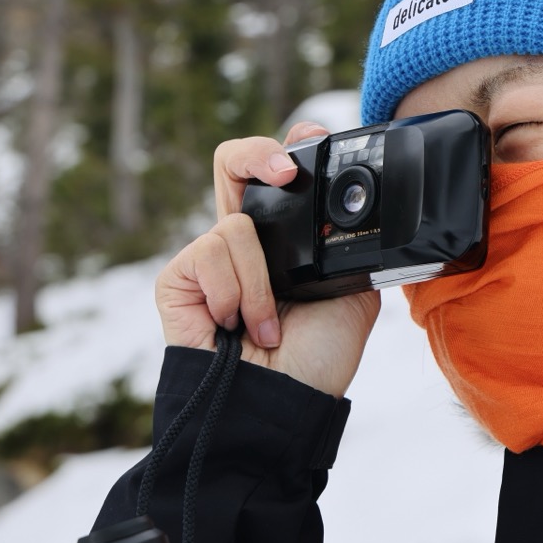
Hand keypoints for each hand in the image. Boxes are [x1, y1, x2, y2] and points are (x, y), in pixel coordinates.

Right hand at [155, 121, 379, 397]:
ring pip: (234, 228)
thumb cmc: (316, 360)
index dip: (287, 149)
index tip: (313, 140)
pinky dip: (234, 294)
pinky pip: (209, 256)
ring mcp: (207, 262)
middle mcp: (241, 245)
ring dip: (260, 284)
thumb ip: (351, 246)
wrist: (286, 403)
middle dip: (255, 154)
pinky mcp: (177, 282)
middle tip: (283, 171)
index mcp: (281, 243)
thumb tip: (365, 212)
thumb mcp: (354, 291)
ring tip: (266, 326)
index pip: (273, 177)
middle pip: (231, 165)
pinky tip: (236, 326)